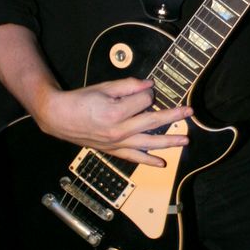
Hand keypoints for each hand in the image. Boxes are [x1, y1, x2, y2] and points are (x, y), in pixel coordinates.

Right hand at [36, 77, 191, 166]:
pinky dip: (148, 161)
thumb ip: (128, 86)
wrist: (59, 117)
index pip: (144, 101)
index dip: (147, 92)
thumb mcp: (104, 87)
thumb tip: (149, 86)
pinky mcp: (113, 150)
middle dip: (173, 116)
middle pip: (153, 122)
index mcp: (116, 112)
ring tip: (185, 140)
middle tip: (189, 112)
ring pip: (148, 143)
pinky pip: (134, 157)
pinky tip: (162, 163)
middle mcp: (118, 131)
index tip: (143, 89)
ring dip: (169, 142)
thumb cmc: (80, 100)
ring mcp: (116, 143)